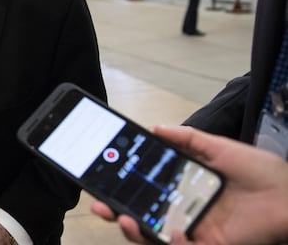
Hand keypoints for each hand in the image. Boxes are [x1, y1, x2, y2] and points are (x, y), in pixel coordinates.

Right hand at [90, 125, 287, 244]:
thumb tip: (155, 127)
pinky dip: (174, 242)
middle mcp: (182, 211)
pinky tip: (174, 232)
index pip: (143, 189)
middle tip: (100, 204)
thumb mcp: (218, 148)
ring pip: (153, 237)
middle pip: (140, 216)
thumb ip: (187, 138)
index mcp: (182, 188)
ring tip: (124, 219)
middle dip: (115, 212)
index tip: (102, 177)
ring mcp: (193, 230)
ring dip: (134, 231)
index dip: (120, 186)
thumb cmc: (261, 172)